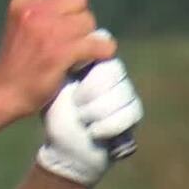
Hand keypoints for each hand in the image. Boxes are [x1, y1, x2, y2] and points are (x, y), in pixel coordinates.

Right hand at [0, 0, 117, 119]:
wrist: (4, 91)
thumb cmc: (16, 59)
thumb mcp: (17, 23)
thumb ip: (37, 7)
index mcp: (21, 3)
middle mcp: (34, 13)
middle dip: (78, 14)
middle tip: (69, 31)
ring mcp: (50, 33)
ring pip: (89, 21)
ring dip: (88, 35)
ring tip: (74, 49)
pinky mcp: (63, 53)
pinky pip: (100, 44)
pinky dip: (102, 51)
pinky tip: (91, 57)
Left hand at [35, 50, 143, 185]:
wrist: (64, 149)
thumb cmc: (56, 114)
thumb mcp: (55, 83)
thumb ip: (66, 60)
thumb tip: (77, 39)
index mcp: (92, 59)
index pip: (103, 42)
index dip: (85, 64)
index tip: (71, 85)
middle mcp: (112, 71)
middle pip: (113, 69)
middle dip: (89, 93)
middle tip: (75, 106)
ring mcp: (126, 91)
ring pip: (121, 93)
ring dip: (94, 113)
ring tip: (82, 120)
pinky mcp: (133, 112)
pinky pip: (130, 113)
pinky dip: (105, 126)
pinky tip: (93, 132)